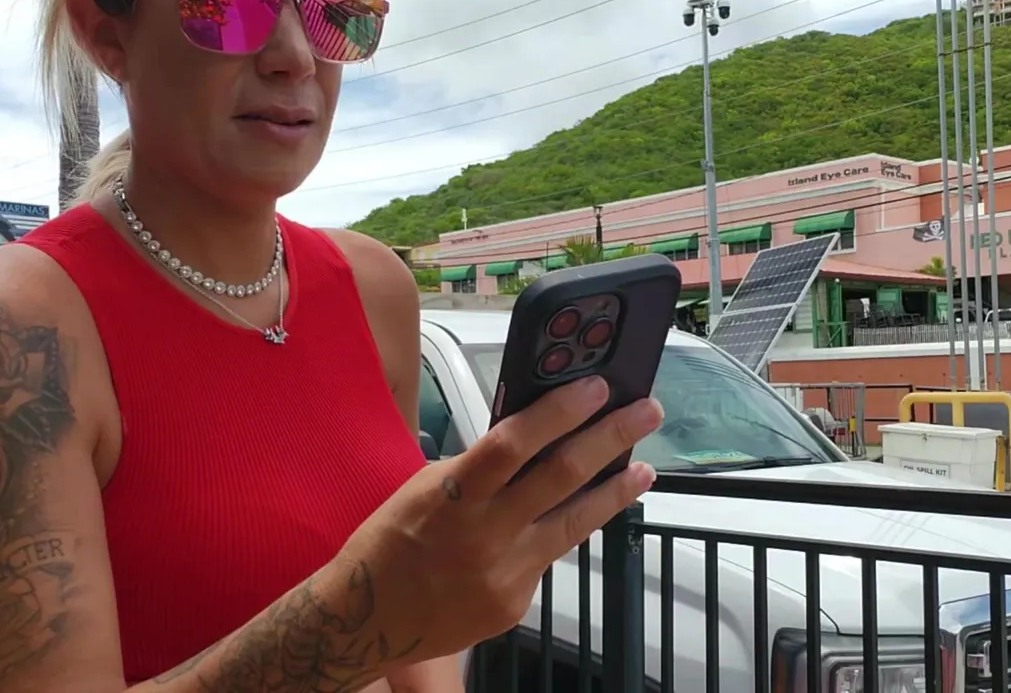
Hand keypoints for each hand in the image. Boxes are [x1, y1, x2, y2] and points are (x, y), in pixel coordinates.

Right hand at [340, 375, 660, 663]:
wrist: (364, 622)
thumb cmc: (390, 543)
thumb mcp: (424, 489)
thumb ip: (479, 467)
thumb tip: (533, 435)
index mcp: (451, 495)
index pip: (512, 443)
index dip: (558, 412)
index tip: (597, 387)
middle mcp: (482, 535)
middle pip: (560, 476)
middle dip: (610, 437)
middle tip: (646, 412)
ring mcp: (503, 573)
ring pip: (575, 522)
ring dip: (615, 489)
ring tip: (644, 467)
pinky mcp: (514, 603)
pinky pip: (548, 557)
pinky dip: (564, 531)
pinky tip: (578, 515)